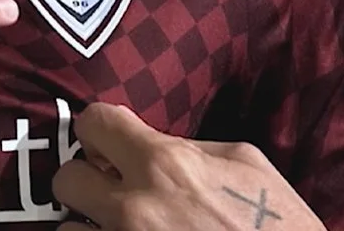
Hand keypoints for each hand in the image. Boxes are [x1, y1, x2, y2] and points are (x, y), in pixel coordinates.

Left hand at [52, 104, 323, 230]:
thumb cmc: (278, 224)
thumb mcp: (247, 163)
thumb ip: (191, 148)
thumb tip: (153, 142)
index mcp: (164, 164)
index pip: (94, 122)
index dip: (100, 129)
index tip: (109, 141)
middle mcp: (133, 208)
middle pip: (65, 178)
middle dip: (86, 180)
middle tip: (111, 191)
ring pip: (67, 228)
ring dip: (90, 226)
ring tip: (124, 228)